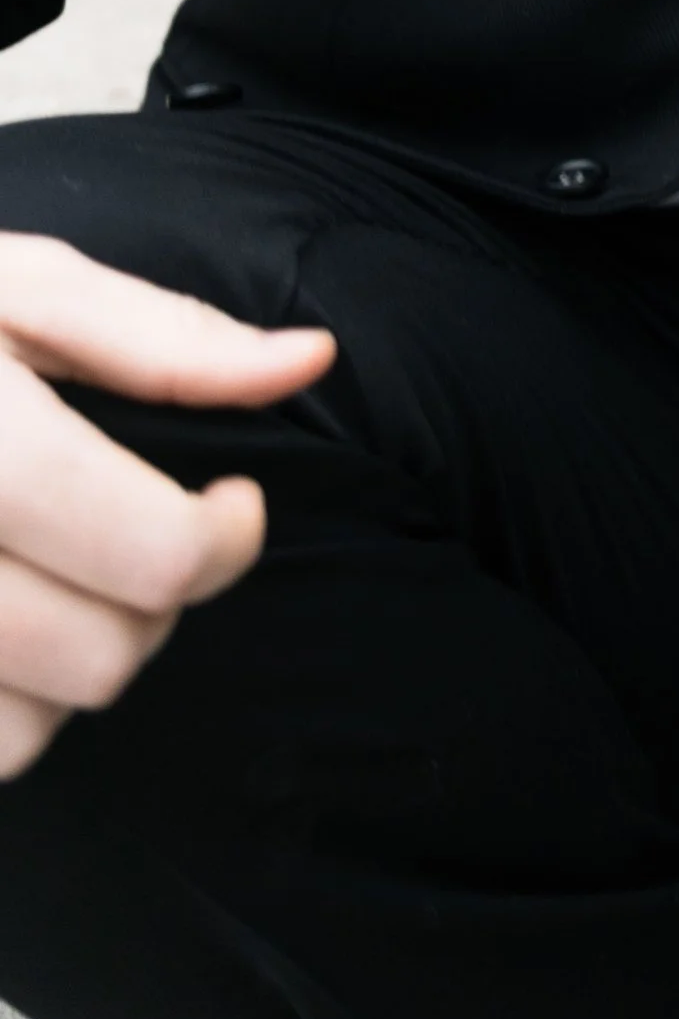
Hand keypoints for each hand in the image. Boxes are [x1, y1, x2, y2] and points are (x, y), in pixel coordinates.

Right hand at [0, 233, 332, 777]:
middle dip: (150, 607)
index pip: (146, 553)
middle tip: (135, 537)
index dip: (220, 542)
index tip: (228, 502)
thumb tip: (309, 360)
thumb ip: (163, 336)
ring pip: (23, 736)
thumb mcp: (16, 282)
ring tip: (55, 584)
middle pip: (99, 657)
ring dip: (68, 677)